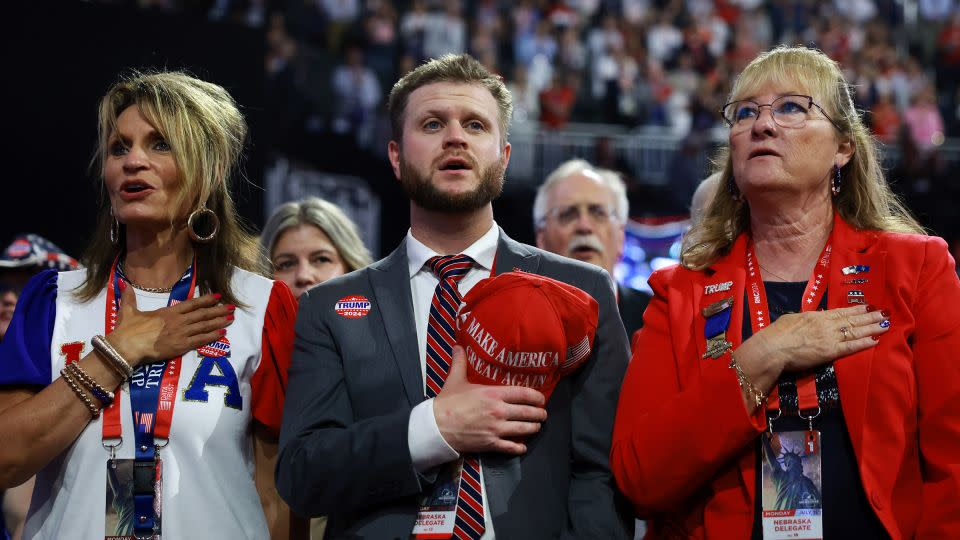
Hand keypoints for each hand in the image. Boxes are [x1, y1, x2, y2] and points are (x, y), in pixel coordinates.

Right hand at [106, 285, 234, 366]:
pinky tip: (222, 333)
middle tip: (232, 308)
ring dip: (219, 322)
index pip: (192, 303)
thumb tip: (123, 283)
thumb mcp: (128, 310)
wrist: (127, 346)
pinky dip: (212, 336)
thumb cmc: (127, 329)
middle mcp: (178, 321)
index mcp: (168, 312)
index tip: (218, 296)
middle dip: (218, 310)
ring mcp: (181, 333)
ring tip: (231, 318)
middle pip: (203, 314)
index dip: (206, 300)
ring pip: (205, 326)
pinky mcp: (181, 346)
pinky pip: (201, 340)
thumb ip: (129, 297)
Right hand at [433, 346, 546, 454]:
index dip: (537, 397)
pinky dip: (519, 448)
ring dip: (533, 428)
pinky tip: (522, 447)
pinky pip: (511, 447)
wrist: (436, 426)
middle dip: (539, 414)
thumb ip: (460, 362)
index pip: (524, 394)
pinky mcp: (491, 443)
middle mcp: (499, 411)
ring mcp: (496, 429)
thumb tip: (457, 346)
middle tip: (542, 414)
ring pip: (524, 430)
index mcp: (493, 394)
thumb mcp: (455, 379)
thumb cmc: (446, 403)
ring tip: (536, 427)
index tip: (541, 398)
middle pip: (528, 413)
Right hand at [741, 305, 889, 378]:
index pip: (840, 312)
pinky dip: (864, 343)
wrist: (772, 348)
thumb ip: (805, 318)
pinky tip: (875, 340)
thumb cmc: (776, 334)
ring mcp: (829, 337)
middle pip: (852, 320)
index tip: (868, 306)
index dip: (856, 310)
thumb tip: (815, 315)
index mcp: (816, 316)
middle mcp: (826, 324)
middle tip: (885, 313)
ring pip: (855, 331)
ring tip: (886, 324)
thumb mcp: (791, 319)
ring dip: (872, 327)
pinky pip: (851, 346)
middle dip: (870, 316)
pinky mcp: (830, 351)